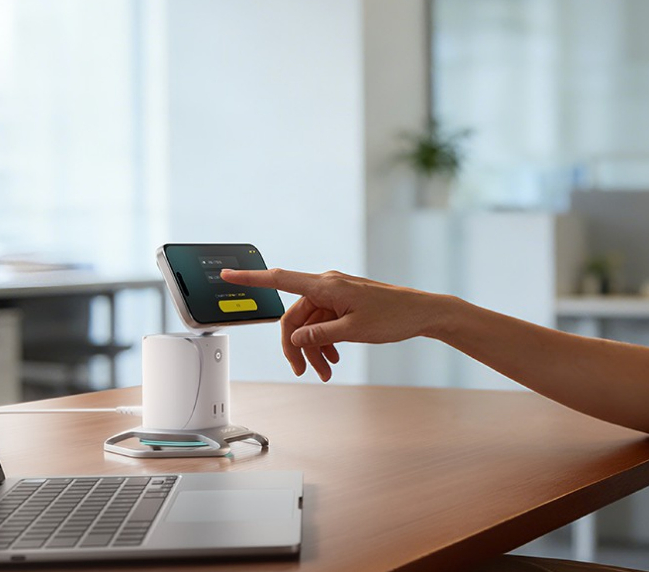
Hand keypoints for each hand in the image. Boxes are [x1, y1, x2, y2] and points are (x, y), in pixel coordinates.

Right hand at [220, 268, 441, 381]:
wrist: (421, 313)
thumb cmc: (393, 317)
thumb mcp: (354, 330)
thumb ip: (321, 334)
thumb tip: (295, 338)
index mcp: (326, 285)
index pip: (280, 280)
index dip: (251, 279)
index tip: (227, 276)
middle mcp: (327, 286)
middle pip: (295, 317)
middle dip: (296, 346)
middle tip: (303, 372)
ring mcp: (335, 295)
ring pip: (310, 325)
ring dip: (313, 349)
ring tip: (325, 372)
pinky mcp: (344, 304)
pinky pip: (323, 323)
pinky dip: (324, 342)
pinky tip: (333, 359)